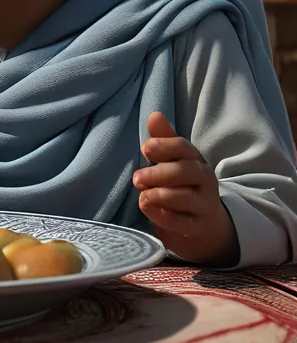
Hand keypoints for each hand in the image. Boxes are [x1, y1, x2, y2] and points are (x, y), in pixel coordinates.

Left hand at [134, 111, 237, 265]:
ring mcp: (204, 205)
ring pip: (184, 197)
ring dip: (158, 194)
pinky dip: (161, 215)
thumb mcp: (171, 160)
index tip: (145, 149)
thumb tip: (154, 115)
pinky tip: (147, 207)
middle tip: (137, 178)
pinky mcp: (197, 227)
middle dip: (157, 173)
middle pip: (185, 171)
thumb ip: (162, 139)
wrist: (201, 222)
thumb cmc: (180, 183)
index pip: (183, 147)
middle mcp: (205, 180)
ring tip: (143, 194)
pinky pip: (180, 222)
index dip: (163, 146)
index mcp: (195, 159)